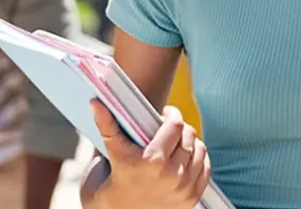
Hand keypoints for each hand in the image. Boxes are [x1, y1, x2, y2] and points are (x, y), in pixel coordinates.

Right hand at [90, 101, 210, 208]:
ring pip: (199, 149)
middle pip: (189, 135)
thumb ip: (106, 126)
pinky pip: (205, 167)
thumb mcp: (107, 156)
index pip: (175, 125)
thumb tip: (95, 101)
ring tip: (175, 143)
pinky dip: (197, 159)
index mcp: (152, 161)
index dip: (171, 114)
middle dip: (178, 128)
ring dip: (189, 142)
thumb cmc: (109, 185)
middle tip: (167, 129)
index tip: (164, 114)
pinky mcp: (192, 199)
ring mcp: (184, 189)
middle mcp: (172, 176)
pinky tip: (184, 158)